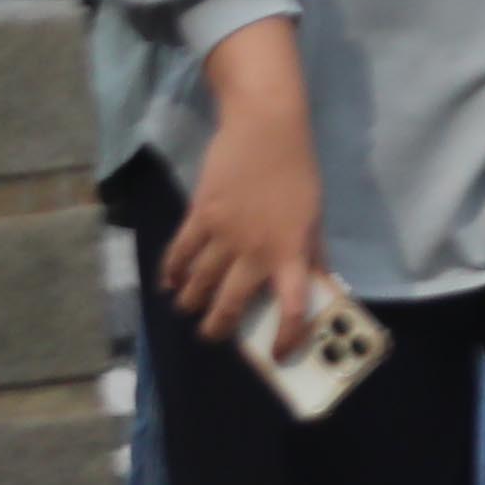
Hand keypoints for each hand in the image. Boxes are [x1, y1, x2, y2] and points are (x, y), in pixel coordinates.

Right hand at [162, 92, 333, 365]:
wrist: (267, 129)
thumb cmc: (297, 173)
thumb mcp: (314, 217)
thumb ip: (311, 255)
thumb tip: (315, 287)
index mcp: (293, 252)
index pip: (294, 307)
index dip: (287, 337)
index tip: (277, 355)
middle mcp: (258, 251)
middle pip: (231, 304)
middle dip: (217, 326)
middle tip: (211, 334)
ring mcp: (225, 235)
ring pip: (200, 283)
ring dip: (191, 301)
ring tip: (188, 308)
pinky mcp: (200, 216)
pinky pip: (180, 254)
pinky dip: (171, 273)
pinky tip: (169, 283)